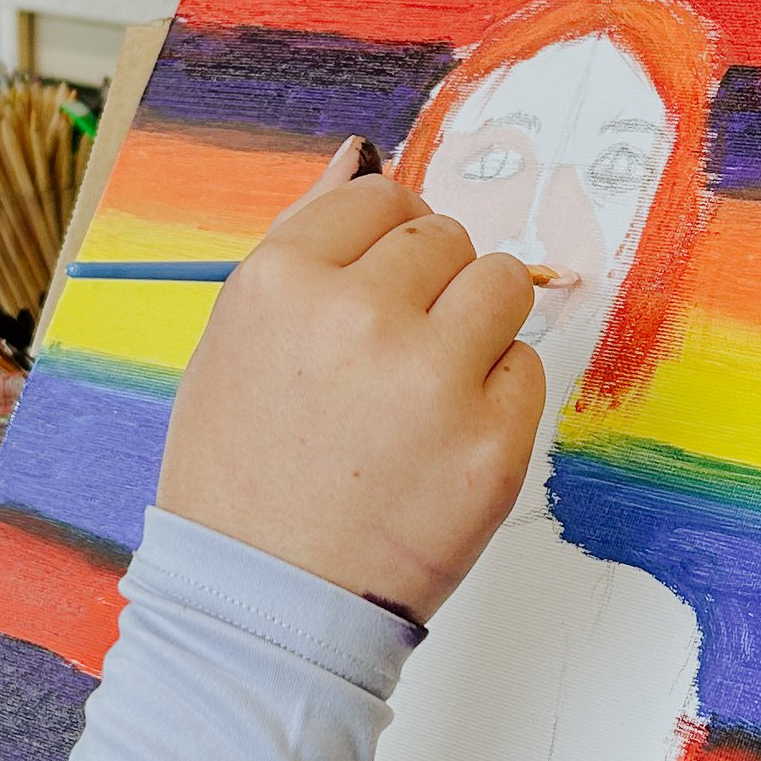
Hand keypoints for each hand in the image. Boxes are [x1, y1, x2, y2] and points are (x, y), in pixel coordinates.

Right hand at [158, 140, 545, 622]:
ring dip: (476, 326)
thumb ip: (303, 239)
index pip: (379, 197)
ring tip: (423, 392)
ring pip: (503, 285)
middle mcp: (358, 315)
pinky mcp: (493, 442)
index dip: (381, 246)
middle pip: (445, 237)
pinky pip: (528, 367)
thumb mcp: (233, 342)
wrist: (264, 604)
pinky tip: (441, 441)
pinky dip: (497, 396)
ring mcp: (432, 379)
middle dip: (430, 285)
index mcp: (281, 282)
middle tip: (390, 361)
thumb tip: (361, 155)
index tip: (370, 295)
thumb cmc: (242, 478)